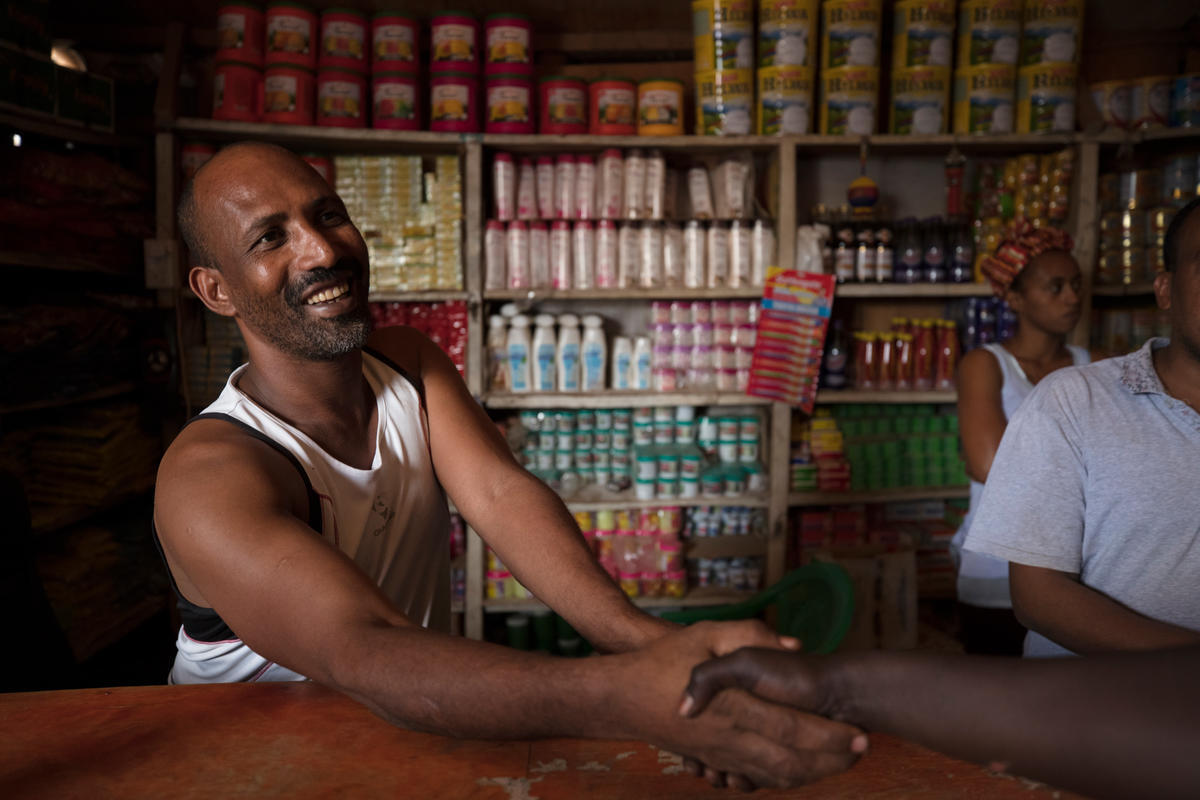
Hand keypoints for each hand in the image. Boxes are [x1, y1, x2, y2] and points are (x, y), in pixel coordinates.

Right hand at [609, 622, 865, 790]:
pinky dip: (784, 779)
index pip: (792, 728)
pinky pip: (756, 779)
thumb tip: (792, 644)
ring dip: (812, 773)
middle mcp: (730, 737)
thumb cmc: (663, 661)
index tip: (860, 733)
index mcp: (733, 706)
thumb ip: (749, 636)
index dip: (830, 736)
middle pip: (792, 761)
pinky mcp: (714, 761)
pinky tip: (802, 769)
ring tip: (842, 761)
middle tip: (862, 751)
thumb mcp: (705, 635)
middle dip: (831, 760)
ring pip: (776, 777)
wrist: (621, 698)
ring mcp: (721, 755)